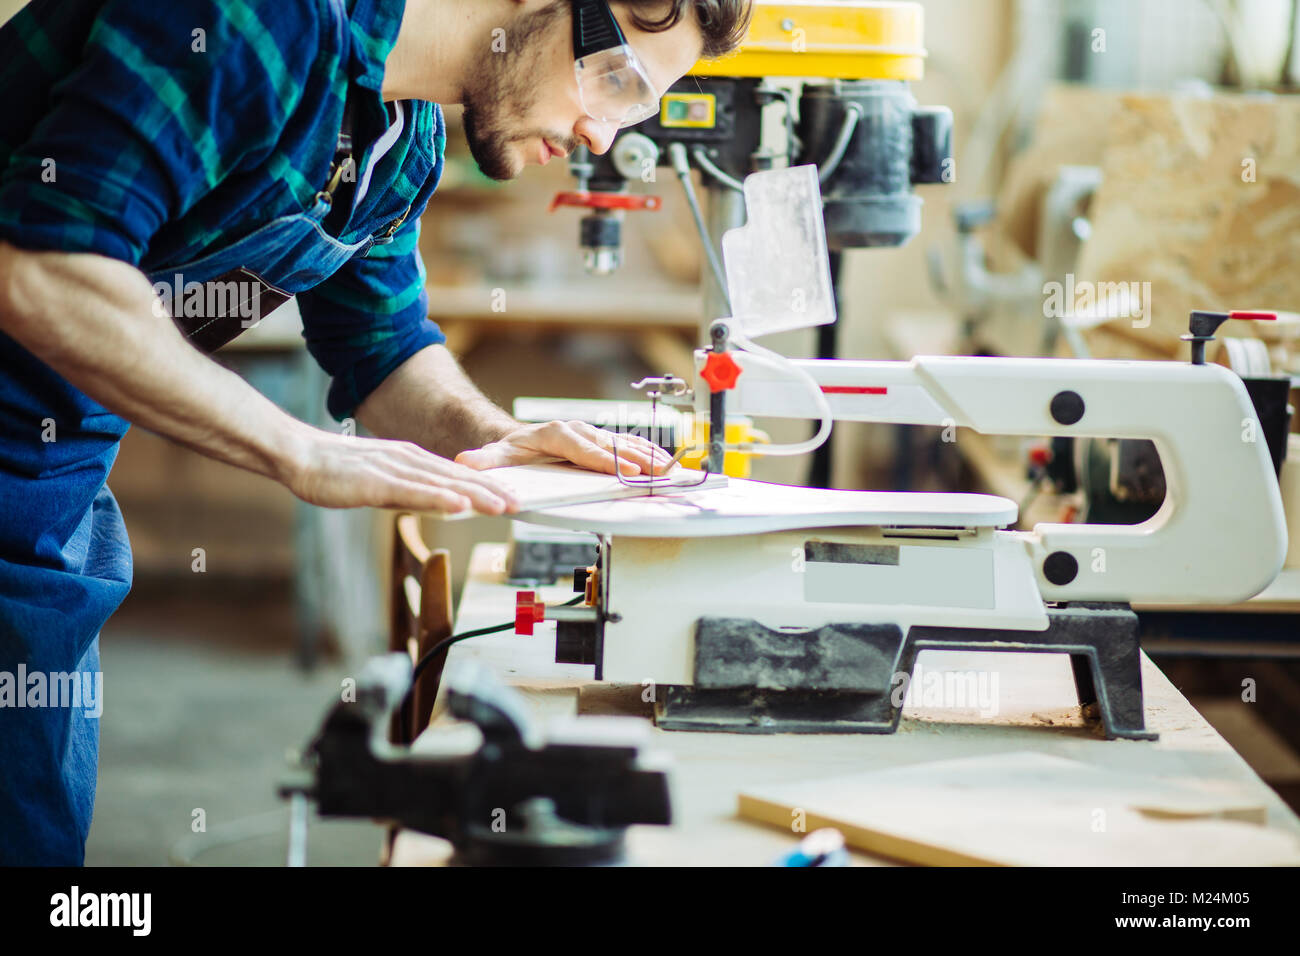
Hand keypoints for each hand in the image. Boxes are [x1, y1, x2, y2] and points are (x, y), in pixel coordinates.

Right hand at [284, 429, 519, 513]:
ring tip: (502, 506)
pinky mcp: (375, 482)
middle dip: (490, 491)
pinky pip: (412, 491)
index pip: (455, 473)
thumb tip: (438, 501)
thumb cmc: (337, 471)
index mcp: (410, 458)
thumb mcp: (382, 478)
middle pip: (456, 477)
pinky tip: (458, 505)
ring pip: (441, 483)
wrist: (298, 456)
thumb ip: (410, 488)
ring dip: (474, 495)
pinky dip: (438, 498)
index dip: (485, 485)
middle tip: (520, 503)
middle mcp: (407, 459)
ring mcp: (392, 469)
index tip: (511, 495)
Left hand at [454, 420, 673, 476]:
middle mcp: (577, 430)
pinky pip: (628, 445)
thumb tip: (466, 461)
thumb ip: (485, 461)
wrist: (520, 442)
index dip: (604, 459)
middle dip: (635, 458)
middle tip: (656, 471)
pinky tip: (664, 461)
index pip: (583, 448)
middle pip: (610, 445)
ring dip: (647, 455)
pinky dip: (647, 452)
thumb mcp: (497, 456)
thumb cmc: (513, 453)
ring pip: (623, 443)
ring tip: (668, 467)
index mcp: (555, 433)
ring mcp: (591, 435)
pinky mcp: (601, 442)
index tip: (624, 470)